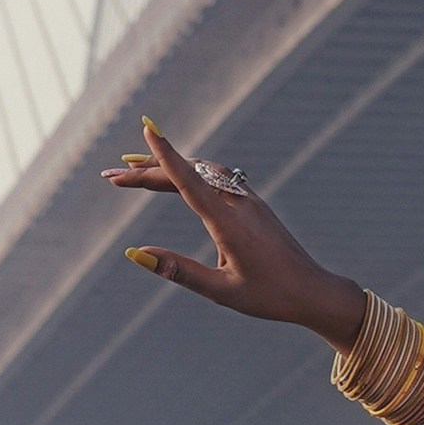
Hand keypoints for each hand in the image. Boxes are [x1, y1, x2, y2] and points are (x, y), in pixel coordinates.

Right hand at [100, 122, 359, 342]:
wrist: (315, 291)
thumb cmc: (270, 296)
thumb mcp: (220, 291)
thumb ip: (177, 271)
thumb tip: (135, 254)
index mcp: (229, 222)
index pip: (189, 181)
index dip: (165, 155)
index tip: (147, 128)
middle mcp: (238, 203)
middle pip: (187, 175)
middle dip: (146, 172)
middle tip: (109, 175)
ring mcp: (248, 200)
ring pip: (201, 172)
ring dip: (168, 169)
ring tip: (134, 170)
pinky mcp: (253, 204)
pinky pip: (215, 177)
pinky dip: (189, 173)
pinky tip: (177, 177)